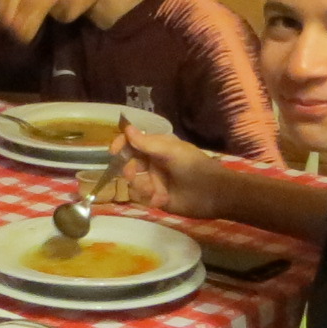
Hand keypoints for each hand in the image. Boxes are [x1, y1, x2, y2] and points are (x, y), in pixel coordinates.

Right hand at [102, 124, 219, 216]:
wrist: (212, 194)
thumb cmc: (194, 167)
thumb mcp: (171, 152)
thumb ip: (147, 143)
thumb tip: (126, 128)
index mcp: (158, 147)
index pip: (132, 142)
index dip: (121, 145)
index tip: (113, 152)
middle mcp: (153, 163)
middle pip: (129, 164)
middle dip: (130, 170)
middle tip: (134, 175)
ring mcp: (154, 181)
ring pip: (134, 182)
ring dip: (142, 186)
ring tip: (156, 191)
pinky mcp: (156, 198)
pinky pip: (141, 197)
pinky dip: (149, 198)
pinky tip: (161, 199)